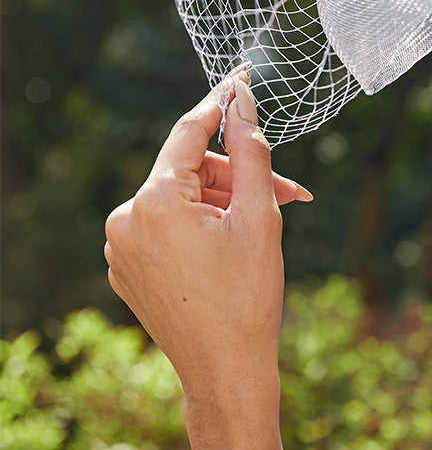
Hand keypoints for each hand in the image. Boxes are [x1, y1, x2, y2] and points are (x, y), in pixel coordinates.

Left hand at [105, 77, 311, 401]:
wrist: (226, 372)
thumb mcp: (260, 215)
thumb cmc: (249, 295)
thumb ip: (252, 149)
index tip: (243, 77)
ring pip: (182, 199)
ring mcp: (122, 247)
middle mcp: (126, 218)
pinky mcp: (127, 268)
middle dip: (241, 175)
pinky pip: (168, 227)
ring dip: (226, 202)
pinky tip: (236, 246)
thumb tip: (241, 99)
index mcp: (155, 201)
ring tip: (268, 224)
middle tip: (292, 193)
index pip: (190, 130)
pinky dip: (203, 225)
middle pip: (191, 170)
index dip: (222, 102)